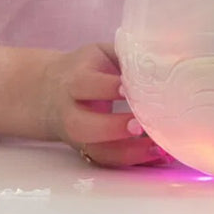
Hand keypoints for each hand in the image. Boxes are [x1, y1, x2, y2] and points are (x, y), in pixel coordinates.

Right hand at [37, 43, 164, 166]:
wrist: (50, 92)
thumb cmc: (86, 68)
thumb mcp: (100, 52)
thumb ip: (124, 54)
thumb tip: (162, 56)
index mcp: (75, 81)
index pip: (86, 85)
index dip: (107, 87)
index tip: (129, 88)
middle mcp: (71, 112)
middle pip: (84, 125)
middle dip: (112, 128)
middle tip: (140, 125)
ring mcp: (78, 136)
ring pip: (96, 150)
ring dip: (127, 152)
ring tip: (156, 148)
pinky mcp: (87, 150)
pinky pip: (106, 161)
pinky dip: (130, 161)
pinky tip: (153, 156)